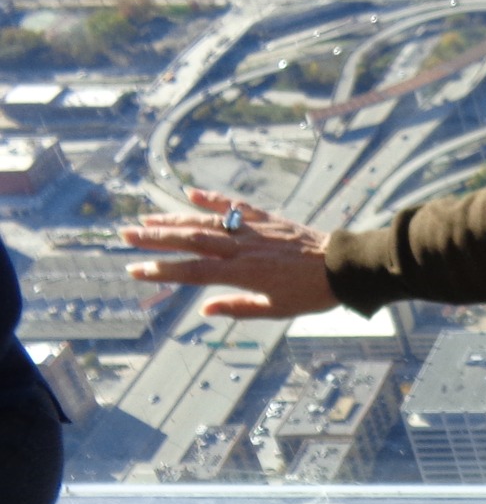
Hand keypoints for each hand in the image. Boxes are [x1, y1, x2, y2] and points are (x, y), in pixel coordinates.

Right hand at [121, 188, 338, 319]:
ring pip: (206, 221)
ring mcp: (253, 230)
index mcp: (242, 273)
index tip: (135, 269)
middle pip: (191, 241)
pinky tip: (190, 193)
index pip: (193, 272)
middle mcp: (242, 248)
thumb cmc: (311, 293)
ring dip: (174, 219)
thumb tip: (204, 310)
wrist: (343, 266)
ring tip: (146, 219)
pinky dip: (212, 198)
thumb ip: (238, 308)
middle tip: (125, 235)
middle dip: (156, 238)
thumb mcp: (276, 310)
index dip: (162, 271)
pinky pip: (235, 206)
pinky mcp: (267, 218)